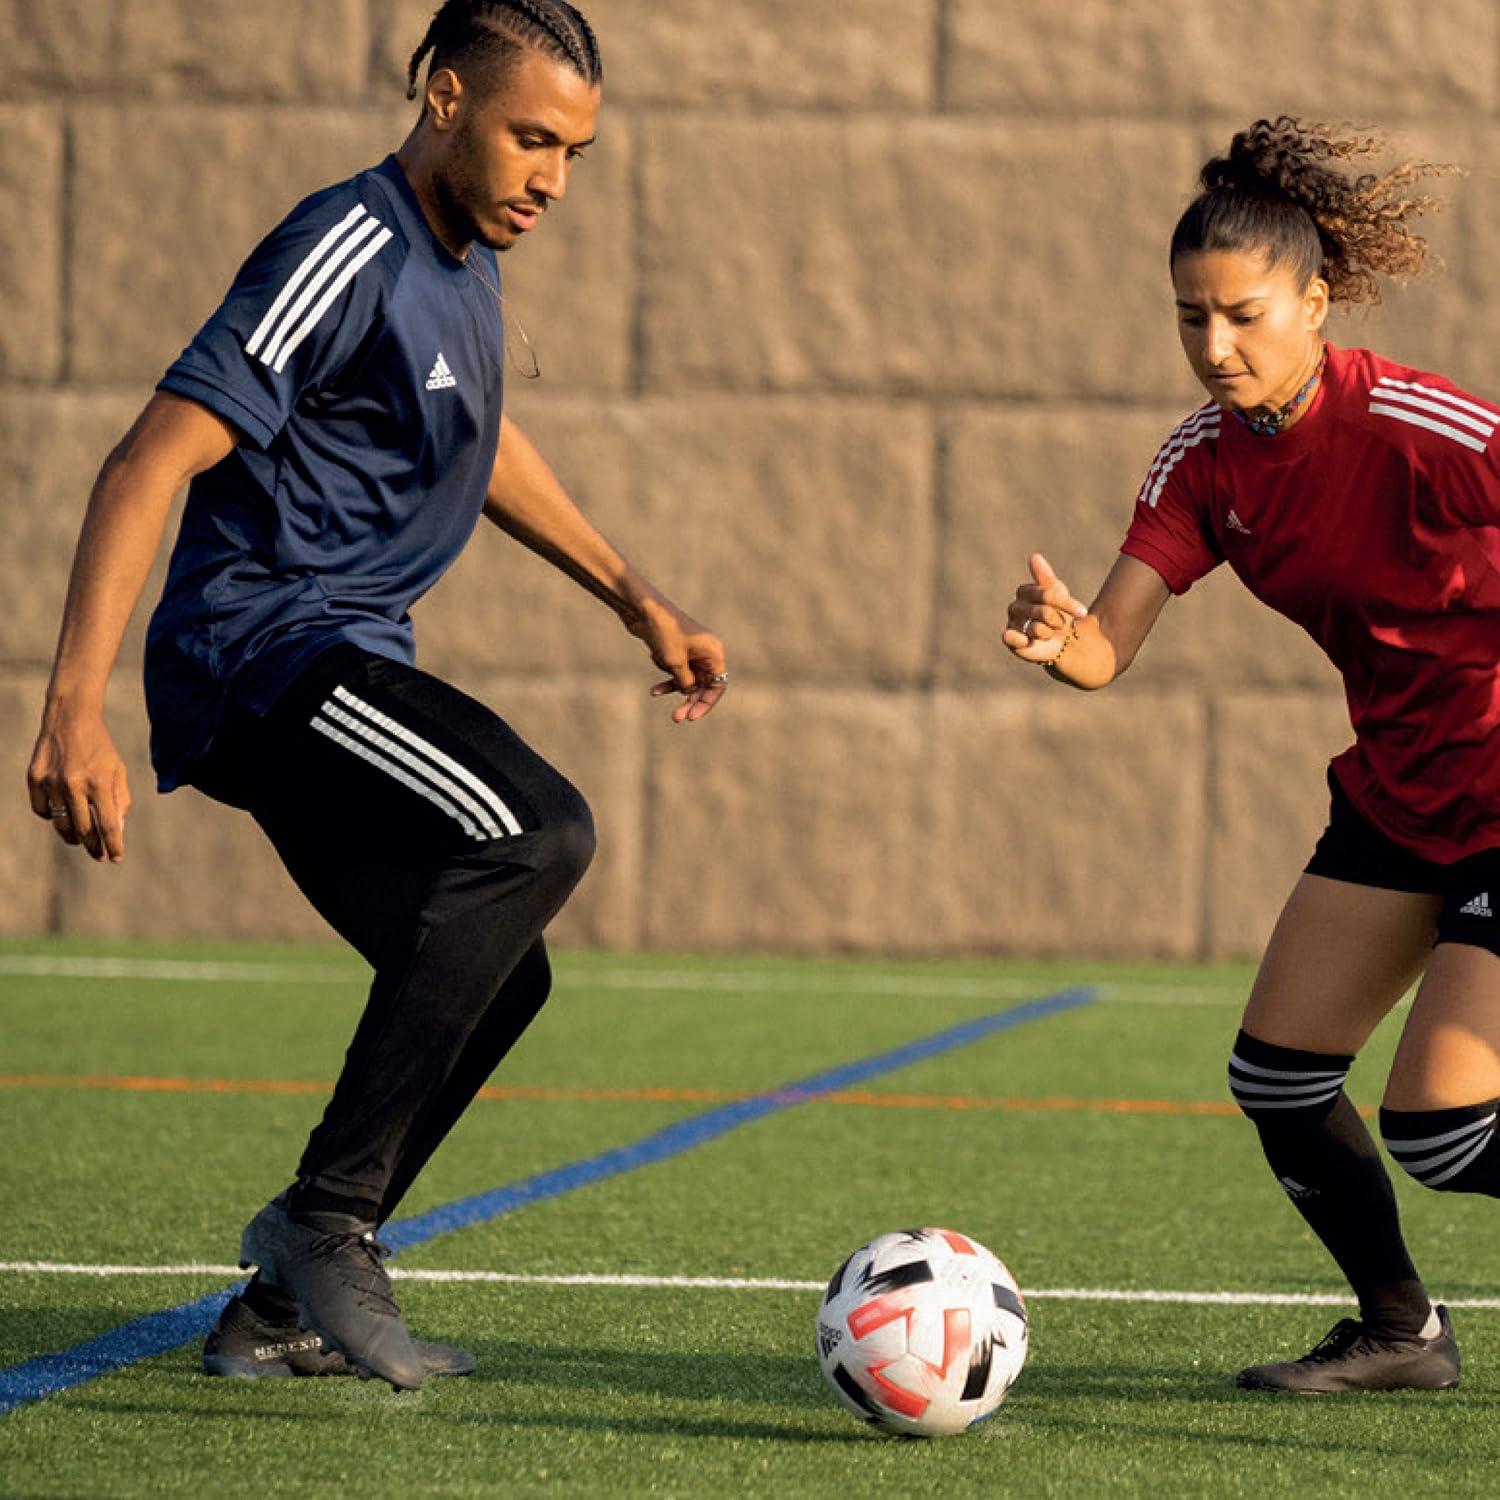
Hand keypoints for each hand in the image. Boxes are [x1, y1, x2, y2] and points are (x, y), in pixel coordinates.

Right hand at [26, 704, 131, 861]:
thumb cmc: (100, 748)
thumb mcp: (118, 771)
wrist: (70, 719)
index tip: (116, 858)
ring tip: (82, 840)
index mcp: (100, 783)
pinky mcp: (34, 779)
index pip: (109, 825)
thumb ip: (120, 801)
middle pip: (84, 830)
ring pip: (61, 824)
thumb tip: (117, 831)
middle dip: (94, 847)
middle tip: (99, 855)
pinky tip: (61, 816)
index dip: (113, 845)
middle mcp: (74, 784)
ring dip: (73, 837)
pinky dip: (52, 817)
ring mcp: (51, 782)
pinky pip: (42, 810)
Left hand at [626, 593, 728, 722]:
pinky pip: (675, 669)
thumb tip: (689, 692)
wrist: (643, 609)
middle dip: (689, 700)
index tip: (691, 716)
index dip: (706, 703)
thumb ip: (685, 682)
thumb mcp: (675, 663)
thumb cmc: (664, 632)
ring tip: (655, 693)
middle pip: (703, 684)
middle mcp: (706, 652)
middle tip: (676, 717)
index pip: (717, 686)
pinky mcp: (677, 649)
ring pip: (687, 677)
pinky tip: (652, 684)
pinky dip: (666, 676)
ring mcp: (692, 650)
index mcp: (714, 652)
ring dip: (673, 687)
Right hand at [1003, 552, 1088, 663]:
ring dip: (1048, 633)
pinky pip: (1011, 637)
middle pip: (1043, 611)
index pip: (1046, 594)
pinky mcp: (1010, 640)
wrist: (1061, 642)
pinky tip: (1029, 640)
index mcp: (1025, 591)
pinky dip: (1023, 640)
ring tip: (1049, 634)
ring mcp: (1012, 623)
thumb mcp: (1058, 594)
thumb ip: (1045, 578)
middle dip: (1058, 620)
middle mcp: (1015, 606)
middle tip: (1061, 625)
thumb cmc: (1060, 614)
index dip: (1066, 603)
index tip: (1083, 612)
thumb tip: (1033, 556)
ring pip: (1035, 628)